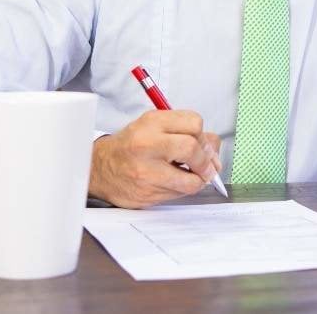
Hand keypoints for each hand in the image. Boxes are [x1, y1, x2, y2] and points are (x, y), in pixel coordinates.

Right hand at [88, 110, 222, 208]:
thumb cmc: (132, 146)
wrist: (100, 169)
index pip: (194, 123)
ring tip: (193, 176)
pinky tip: (176, 183)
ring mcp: (146, 171)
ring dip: (199, 180)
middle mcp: (147, 144)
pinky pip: (180, 194)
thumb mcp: (156, 127)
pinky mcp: (147, 193)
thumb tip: (215, 150)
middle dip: (205, 160)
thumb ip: (186, 132)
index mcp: (152, 122)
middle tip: (205, 166)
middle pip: (193, 148)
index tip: (203, 144)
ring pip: (191, 179)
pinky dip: (185, 190)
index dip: (204, 136)